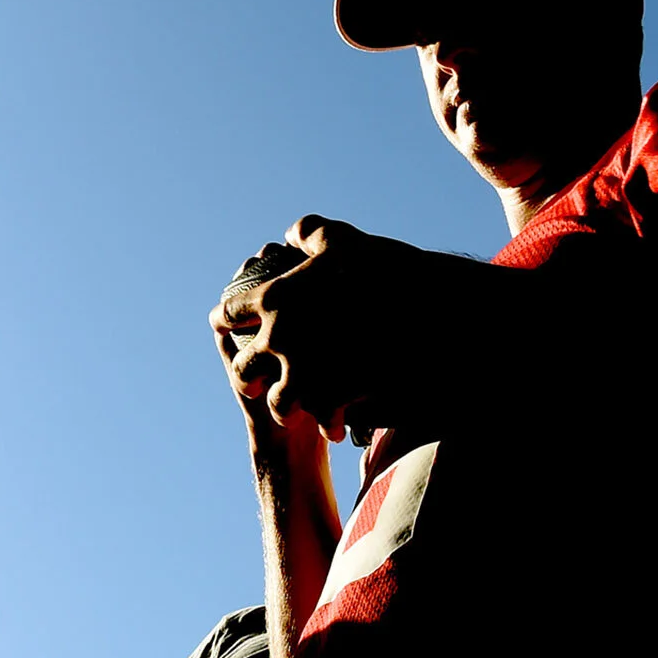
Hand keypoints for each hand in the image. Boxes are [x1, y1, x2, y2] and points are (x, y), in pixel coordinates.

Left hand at [211, 216, 459, 431]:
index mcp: (275, 298)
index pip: (230, 313)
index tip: (223, 323)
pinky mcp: (337, 398)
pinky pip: (323, 419)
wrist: (435, 309)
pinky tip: (340, 424)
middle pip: (243, 369)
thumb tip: (289, 233)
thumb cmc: (388, 268)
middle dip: (247, 376)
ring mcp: (307, 372)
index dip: (224, 319)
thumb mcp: (344, 241)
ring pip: (280, 404)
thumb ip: (311, 234)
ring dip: (287, 406)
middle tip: (255, 380)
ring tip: (297, 407)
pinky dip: (330, 422)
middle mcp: (282, 337)